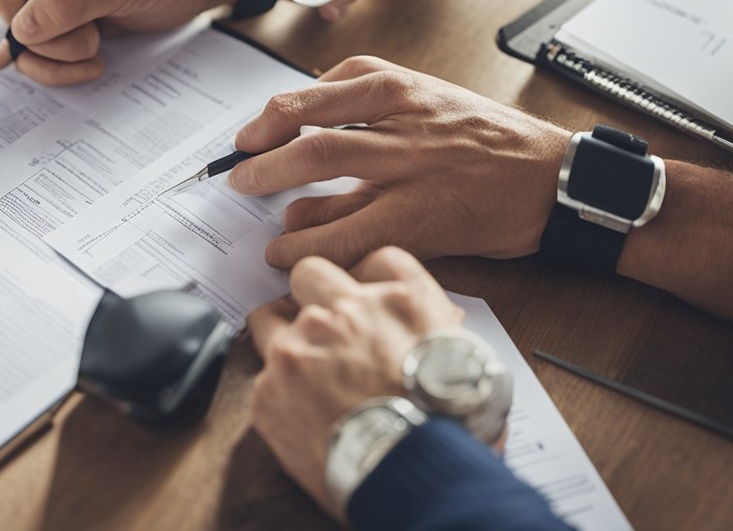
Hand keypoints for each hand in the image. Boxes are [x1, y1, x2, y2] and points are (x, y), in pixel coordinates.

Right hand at [0, 0, 270, 85]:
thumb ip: (75, 0)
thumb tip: (23, 27)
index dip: (12, 10)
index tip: (42, 30)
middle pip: (11, 19)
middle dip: (45, 43)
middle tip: (89, 45)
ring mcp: (62, 6)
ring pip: (28, 46)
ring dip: (55, 63)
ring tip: (96, 56)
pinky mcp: (77, 31)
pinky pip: (50, 59)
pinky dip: (64, 70)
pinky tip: (94, 66)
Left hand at [228, 56, 569, 267]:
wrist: (554, 179)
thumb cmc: (490, 143)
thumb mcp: (429, 102)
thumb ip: (368, 112)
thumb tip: (304, 134)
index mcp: (400, 88)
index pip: (315, 93)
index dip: (269, 117)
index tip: (247, 138)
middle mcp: (400, 121)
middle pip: (308, 131)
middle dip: (260, 157)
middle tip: (238, 176)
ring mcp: (410, 168)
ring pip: (321, 170)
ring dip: (274, 193)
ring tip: (257, 219)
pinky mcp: (421, 217)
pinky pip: (349, 230)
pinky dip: (309, 243)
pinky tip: (288, 253)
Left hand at [248, 249, 463, 515]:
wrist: (414, 474)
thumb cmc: (451, 425)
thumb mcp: (469, 357)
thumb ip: (440, 326)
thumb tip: (435, 324)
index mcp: (397, 301)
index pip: (377, 259)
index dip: (368, 279)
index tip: (363, 297)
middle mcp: (343, 312)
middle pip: (309, 272)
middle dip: (311, 293)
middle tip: (322, 326)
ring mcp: (299, 346)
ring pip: (268, 318)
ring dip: (283, 336)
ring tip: (301, 370)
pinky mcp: (269, 388)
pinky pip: (263, 376)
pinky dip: (279, 392)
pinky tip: (302, 415)